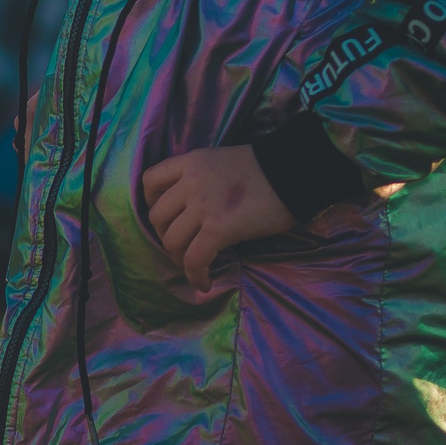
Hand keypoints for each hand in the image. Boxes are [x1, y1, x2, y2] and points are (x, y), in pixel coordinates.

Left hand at [141, 147, 294, 290]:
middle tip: (182, 246)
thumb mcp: (222, 161)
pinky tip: (203, 283)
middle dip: (166, 235)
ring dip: (179, 258)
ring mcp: (202, 205)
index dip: (151, 202)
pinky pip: (195, 258)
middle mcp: (190, 182)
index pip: (150, 180)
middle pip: (158, 216)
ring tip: (194, 265)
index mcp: (190, 162)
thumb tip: (193, 208)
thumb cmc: (267, 168)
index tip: (165, 216)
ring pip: (172, 240)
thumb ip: (201, 179)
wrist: (295, 172)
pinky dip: (195, 275)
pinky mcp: (218, 228)